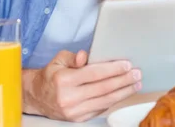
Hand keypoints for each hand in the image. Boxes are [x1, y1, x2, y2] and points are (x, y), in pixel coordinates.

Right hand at [26, 50, 141, 121]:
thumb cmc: (51, 75)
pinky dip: (113, 100)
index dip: (113, 69)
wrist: (37, 96)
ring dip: (123, 92)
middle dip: (123, 81)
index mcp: (64, 80)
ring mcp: (74, 111)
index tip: (127, 65)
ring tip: (135, 84)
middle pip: (103, 88)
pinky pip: (100, 108)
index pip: (94, 74)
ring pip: (105, 101)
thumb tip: (86, 56)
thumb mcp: (59, 60)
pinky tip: (122, 93)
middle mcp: (69, 97)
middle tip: (137, 74)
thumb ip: (73, 56)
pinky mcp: (78, 119)